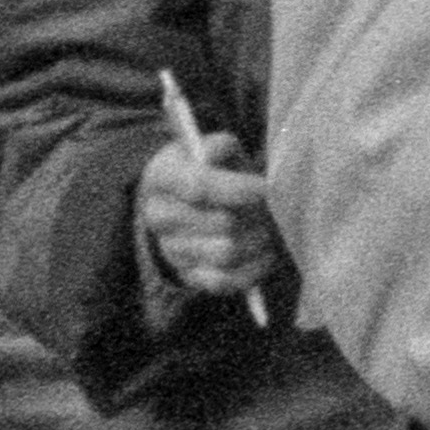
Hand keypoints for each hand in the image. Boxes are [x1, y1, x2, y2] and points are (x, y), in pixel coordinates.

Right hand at [135, 137, 283, 303]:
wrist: (185, 203)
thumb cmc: (210, 169)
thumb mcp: (213, 148)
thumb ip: (220, 147)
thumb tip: (222, 156)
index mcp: (161, 178)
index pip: (197, 187)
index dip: (239, 189)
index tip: (268, 188)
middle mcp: (159, 216)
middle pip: (220, 223)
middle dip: (254, 215)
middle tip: (271, 207)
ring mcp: (172, 249)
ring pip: (227, 253)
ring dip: (258, 240)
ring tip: (268, 226)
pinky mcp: (189, 276)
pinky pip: (226, 281)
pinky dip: (254, 268)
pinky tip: (265, 251)